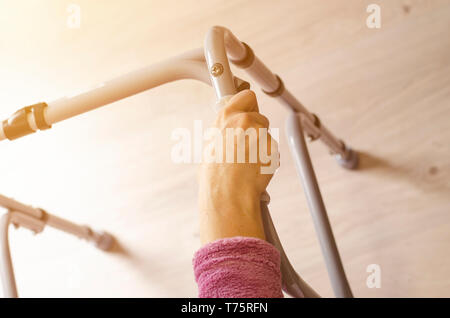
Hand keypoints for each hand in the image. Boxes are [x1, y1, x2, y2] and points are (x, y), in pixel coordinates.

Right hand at [198, 89, 278, 244]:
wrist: (228, 194)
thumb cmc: (216, 176)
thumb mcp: (210, 146)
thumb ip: (223, 131)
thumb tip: (226, 129)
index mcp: (226, 117)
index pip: (246, 96)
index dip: (248, 104)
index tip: (249, 108)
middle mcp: (244, 120)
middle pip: (259, 116)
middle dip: (257, 128)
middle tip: (248, 145)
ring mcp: (260, 133)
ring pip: (267, 134)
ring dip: (262, 145)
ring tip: (248, 162)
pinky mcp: (272, 147)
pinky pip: (273, 150)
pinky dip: (268, 158)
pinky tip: (256, 169)